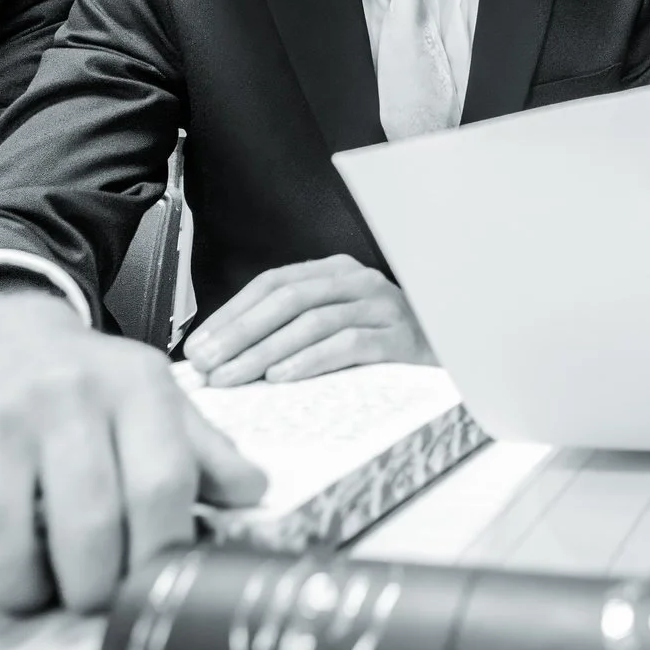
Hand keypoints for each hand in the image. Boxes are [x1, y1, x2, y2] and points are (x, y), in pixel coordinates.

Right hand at [0, 285, 265, 613]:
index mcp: (131, 385)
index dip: (161, 555)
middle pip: (87, 534)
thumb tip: (256, 495)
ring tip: (34, 578)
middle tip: (89, 590)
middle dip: (94, 589)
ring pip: (3, 561)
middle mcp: (55, 398)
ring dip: (23, 594)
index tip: (151, 579)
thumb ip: (204, 450)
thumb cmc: (85, 384)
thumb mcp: (154, 397)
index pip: (162, 488)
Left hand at [183, 254, 433, 387]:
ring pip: (312, 321)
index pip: (272, 282)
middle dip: (240, 333)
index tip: (197, 347)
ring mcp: (383, 307)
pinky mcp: (401, 338)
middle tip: (207, 365)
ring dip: (265, 350)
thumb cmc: (382, 350)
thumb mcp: (334, 327)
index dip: (231, 313)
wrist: (452, 360)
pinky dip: (310, 360)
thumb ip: (288, 331)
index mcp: (336, 272)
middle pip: (288, 298)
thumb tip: (222, 356)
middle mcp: (359, 281)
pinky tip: (281, 377)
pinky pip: (348, 344)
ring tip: (232, 377)